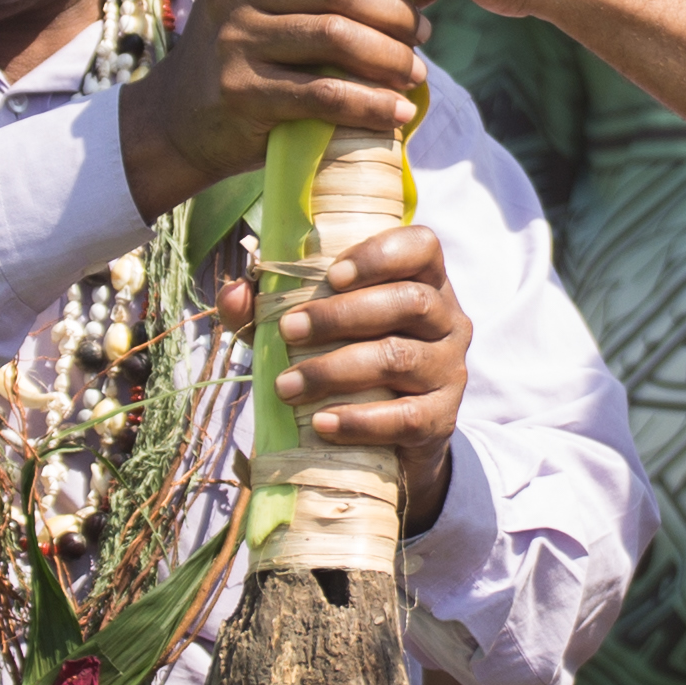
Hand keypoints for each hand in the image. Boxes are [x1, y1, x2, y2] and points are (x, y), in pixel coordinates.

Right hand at [116, 0, 439, 212]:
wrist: (178, 122)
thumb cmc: (243, 56)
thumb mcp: (258, 0)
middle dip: (392, 9)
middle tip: (425, 32)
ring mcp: (234, 40)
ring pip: (334, 36)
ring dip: (391, 57)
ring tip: (418, 73)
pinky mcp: (242, 91)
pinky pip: (324, 93)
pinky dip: (372, 104)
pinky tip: (399, 112)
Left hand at [216, 218, 474, 532]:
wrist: (395, 439)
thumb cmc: (352, 362)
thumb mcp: (315, 328)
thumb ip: (272, 306)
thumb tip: (234, 293)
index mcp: (424, 281)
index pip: (422, 245)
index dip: (380, 254)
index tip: (332, 275)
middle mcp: (448, 319)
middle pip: (409, 300)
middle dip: (341, 315)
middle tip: (289, 330)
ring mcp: (450, 369)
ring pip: (400, 357)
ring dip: (336, 370)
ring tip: (287, 386)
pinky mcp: (442, 419)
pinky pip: (406, 417)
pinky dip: (359, 421)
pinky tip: (322, 424)